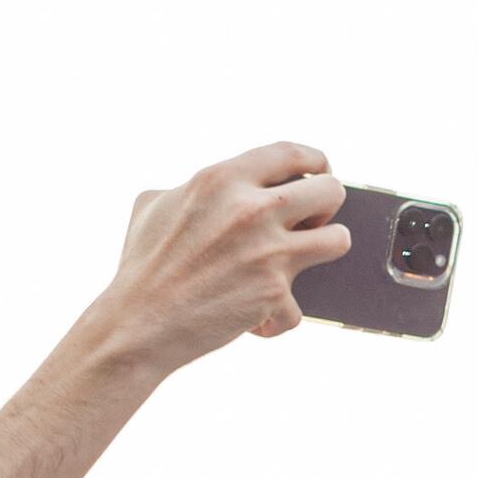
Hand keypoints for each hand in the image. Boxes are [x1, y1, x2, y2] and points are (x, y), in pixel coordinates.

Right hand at [91, 143, 357, 373]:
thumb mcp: (154, 204)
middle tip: (309, 222)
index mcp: (223, 179)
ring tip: (299, 260)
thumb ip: (193, 188)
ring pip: (339, 240)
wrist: (138, 323)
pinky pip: (298, 305)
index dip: (315, 161)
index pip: (291, 154)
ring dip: (324, 250)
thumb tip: (218, 188)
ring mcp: (268, 251)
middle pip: (330, 191)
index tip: (321, 170)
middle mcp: (252, 209)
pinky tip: (253, 320)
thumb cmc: (142, 265)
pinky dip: (276, 317)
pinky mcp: (275, 292)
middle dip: (326, 207)